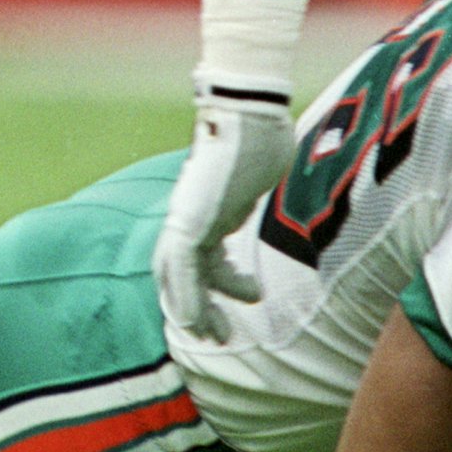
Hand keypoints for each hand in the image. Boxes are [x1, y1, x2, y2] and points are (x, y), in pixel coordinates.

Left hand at [154, 87, 294, 341]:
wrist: (248, 114)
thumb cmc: (260, 135)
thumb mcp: (258, 171)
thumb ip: (255, 188)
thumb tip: (271, 184)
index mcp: (202, 207)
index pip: (194, 255)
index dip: (204, 283)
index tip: (228, 304)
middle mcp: (189, 215)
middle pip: (181, 271)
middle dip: (196, 305)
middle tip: (216, 334)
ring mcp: (188, 218)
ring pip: (180, 277)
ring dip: (195, 311)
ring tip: (218, 337)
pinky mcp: (192, 221)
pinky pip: (186, 270)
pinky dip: (188, 297)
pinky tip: (196, 323)